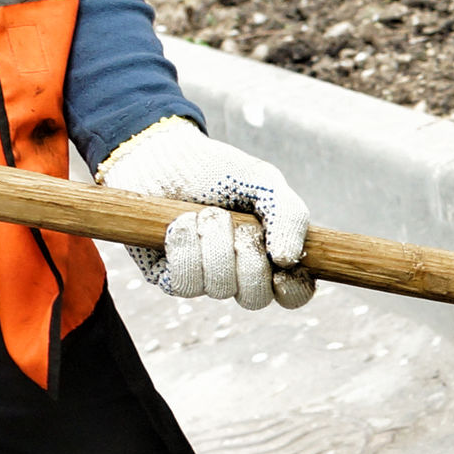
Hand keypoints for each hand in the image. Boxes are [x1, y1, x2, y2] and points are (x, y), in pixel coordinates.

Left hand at [96, 116, 314, 309]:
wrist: (160, 155)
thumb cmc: (215, 170)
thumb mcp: (263, 183)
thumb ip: (289, 215)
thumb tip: (289, 259)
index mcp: (270, 256)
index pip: (293, 293)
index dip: (292, 287)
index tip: (281, 262)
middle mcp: (238, 274)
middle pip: (255, 298)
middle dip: (246, 256)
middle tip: (233, 221)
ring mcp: (204, 278)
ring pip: (219, 288)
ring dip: (212, 243)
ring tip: (202, 214)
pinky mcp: (169, 277)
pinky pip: (185, 283)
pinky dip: (184, 247)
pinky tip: (179, 224)